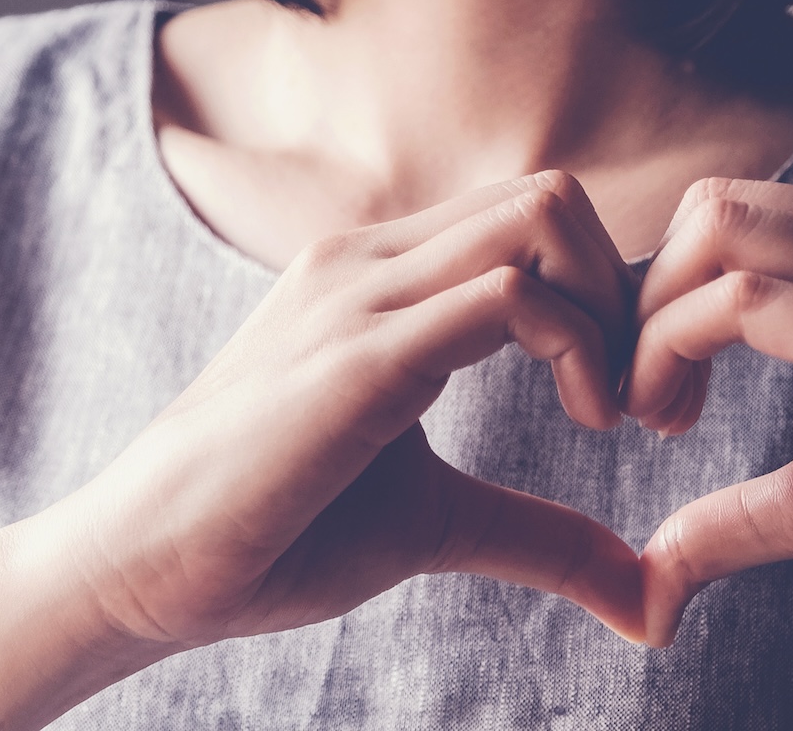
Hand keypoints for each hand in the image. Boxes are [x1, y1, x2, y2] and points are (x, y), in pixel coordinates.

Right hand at [11, 172, 649, 652]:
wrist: (143, 564)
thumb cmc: (273, 533)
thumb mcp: (437, 523)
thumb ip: (540, 534)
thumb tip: (648, 596)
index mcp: (378, 278)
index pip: (530, 219)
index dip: (609, 299)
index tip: (631, 403)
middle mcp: (368, 260)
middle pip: (552, 195)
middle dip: (630, 293)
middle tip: (643, 405)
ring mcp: (359, 295)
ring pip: (540, 218)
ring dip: (615, 314)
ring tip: (615, 415)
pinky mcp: (359, 355)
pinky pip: (508, 296)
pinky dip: (580, 347)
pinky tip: (586, 422)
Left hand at [628, 177, 792, 648]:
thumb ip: (738, 510)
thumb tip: (654, 567)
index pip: (740, 218)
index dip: (667, 294)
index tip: (655, 392)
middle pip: (717, 207)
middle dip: (645, 298)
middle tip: (643, 402)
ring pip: (723, 237)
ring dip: (653, 326)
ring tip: (660, 417)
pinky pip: (751, 304)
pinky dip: (678, 349)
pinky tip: (679, 424)